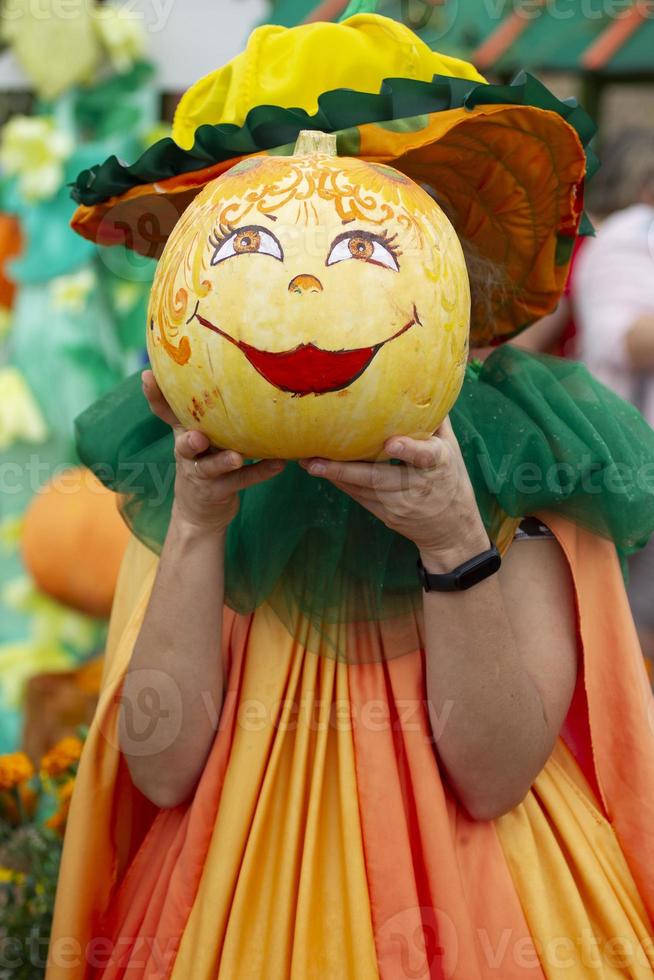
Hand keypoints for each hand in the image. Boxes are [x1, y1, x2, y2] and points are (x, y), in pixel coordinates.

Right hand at [142, 370, 284, 533]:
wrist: (199, 513)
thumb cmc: (205, 460)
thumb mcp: (198, 435)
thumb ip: (206, 410)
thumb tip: (232, 365)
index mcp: (182, 434)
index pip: (164, 413)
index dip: (154, 396)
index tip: (147, 375)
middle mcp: (188, 454)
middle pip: (183, 446)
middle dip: (189, 441)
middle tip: (197, 436)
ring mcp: (202, 476)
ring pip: (210, 468)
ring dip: (223, 461)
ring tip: (237, 457)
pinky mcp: (219, 492)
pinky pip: (241, 481)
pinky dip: (260, 472)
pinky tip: (278, 464)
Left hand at [300, 418, 488, 570]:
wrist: (451, 529)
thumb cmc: (451, 479)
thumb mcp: (451, 450)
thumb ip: (435, 422)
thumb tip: (423, 385)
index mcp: (439, 465)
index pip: (425, 457)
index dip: (409, 450)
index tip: (392, 444)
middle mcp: (416, 486)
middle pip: (378, 478)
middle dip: (345, 469)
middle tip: (315, 459)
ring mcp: (399, 504)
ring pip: (362, 488)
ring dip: (333, 475)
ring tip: (306, 461)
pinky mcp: (386, 514)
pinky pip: (358, 496)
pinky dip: (340, 482)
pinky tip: (319, 470)